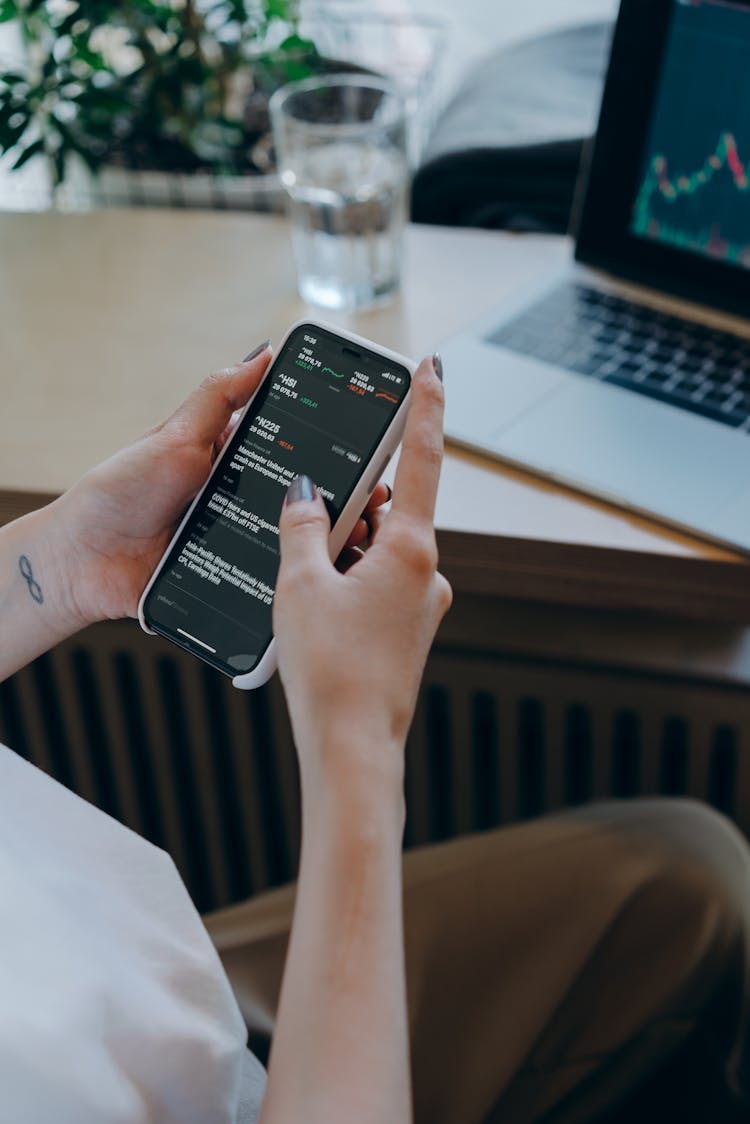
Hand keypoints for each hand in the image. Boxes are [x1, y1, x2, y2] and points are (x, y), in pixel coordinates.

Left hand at [57, 345, 391, 627]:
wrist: (82, 560)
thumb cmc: (119, 491)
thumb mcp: (174, 435)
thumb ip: (220, 396)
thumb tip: (264, 352)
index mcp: (235, 463)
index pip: (296, 453)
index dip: (334, 451)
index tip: (371, 447)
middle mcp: (245, 503)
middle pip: (308, 500)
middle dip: (349, 497)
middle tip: (378, 494)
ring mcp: (244, 545)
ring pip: (300, 544)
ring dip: (336, 540)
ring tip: (365, 534)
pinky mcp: (236, 584)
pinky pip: (276, 583)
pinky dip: (304, 580)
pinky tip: (330, 576)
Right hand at [273, 356, 451, 797]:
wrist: (353, 748)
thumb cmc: (331, 669)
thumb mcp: (301, 585)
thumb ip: (302, 527)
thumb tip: (306, 493)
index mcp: (412, 551)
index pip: (422, 460)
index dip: (426, 407)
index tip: (432, 367)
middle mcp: (428, 574)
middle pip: (392, 513)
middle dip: (354, 505)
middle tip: (312, 512)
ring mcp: (422, 606)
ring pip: (382, 553)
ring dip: (347, 549)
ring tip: (303, 576)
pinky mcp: (409, 632)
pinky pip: (380, 586)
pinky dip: (351, 580)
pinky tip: (317, 604)